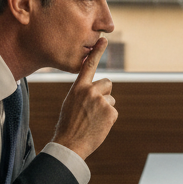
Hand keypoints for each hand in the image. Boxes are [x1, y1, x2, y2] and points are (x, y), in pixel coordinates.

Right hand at [52, 37, 117, 159]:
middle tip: (93, 109)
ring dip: (106, 108)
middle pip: (108, 83)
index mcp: (78, 87)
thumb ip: (83, 93)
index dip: (97, 52)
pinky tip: (98, 126)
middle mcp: (90, 91)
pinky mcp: (110, 112)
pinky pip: (114, 111)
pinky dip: (108, 119)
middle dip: (105, 93)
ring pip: (111, 99)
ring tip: (93, 120)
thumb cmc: (68, 125)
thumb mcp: (71, 103)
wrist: (69, 144)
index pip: (89, 65)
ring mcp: (101, 101)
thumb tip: (97, 90)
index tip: (104, 39)